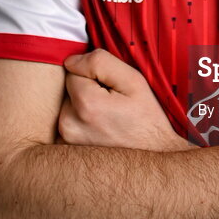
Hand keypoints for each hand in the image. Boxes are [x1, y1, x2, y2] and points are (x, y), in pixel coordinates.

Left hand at [58, 49, 191, 151]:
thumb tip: (70, 61)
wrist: (153, 157)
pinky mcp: (65, 150)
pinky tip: (100, 130)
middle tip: (112, 104)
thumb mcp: (133, 81)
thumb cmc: (147, 118)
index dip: (94, 76)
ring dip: (84, 106)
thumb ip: (100, 62)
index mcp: (86, 104)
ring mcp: (66, 140)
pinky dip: (80, 121)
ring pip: (68, 105)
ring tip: (108, 118)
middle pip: (69, 89)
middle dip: (87, 90)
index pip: (73, 71)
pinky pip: (68, 121)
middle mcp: (69, 124)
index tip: (112, 90)